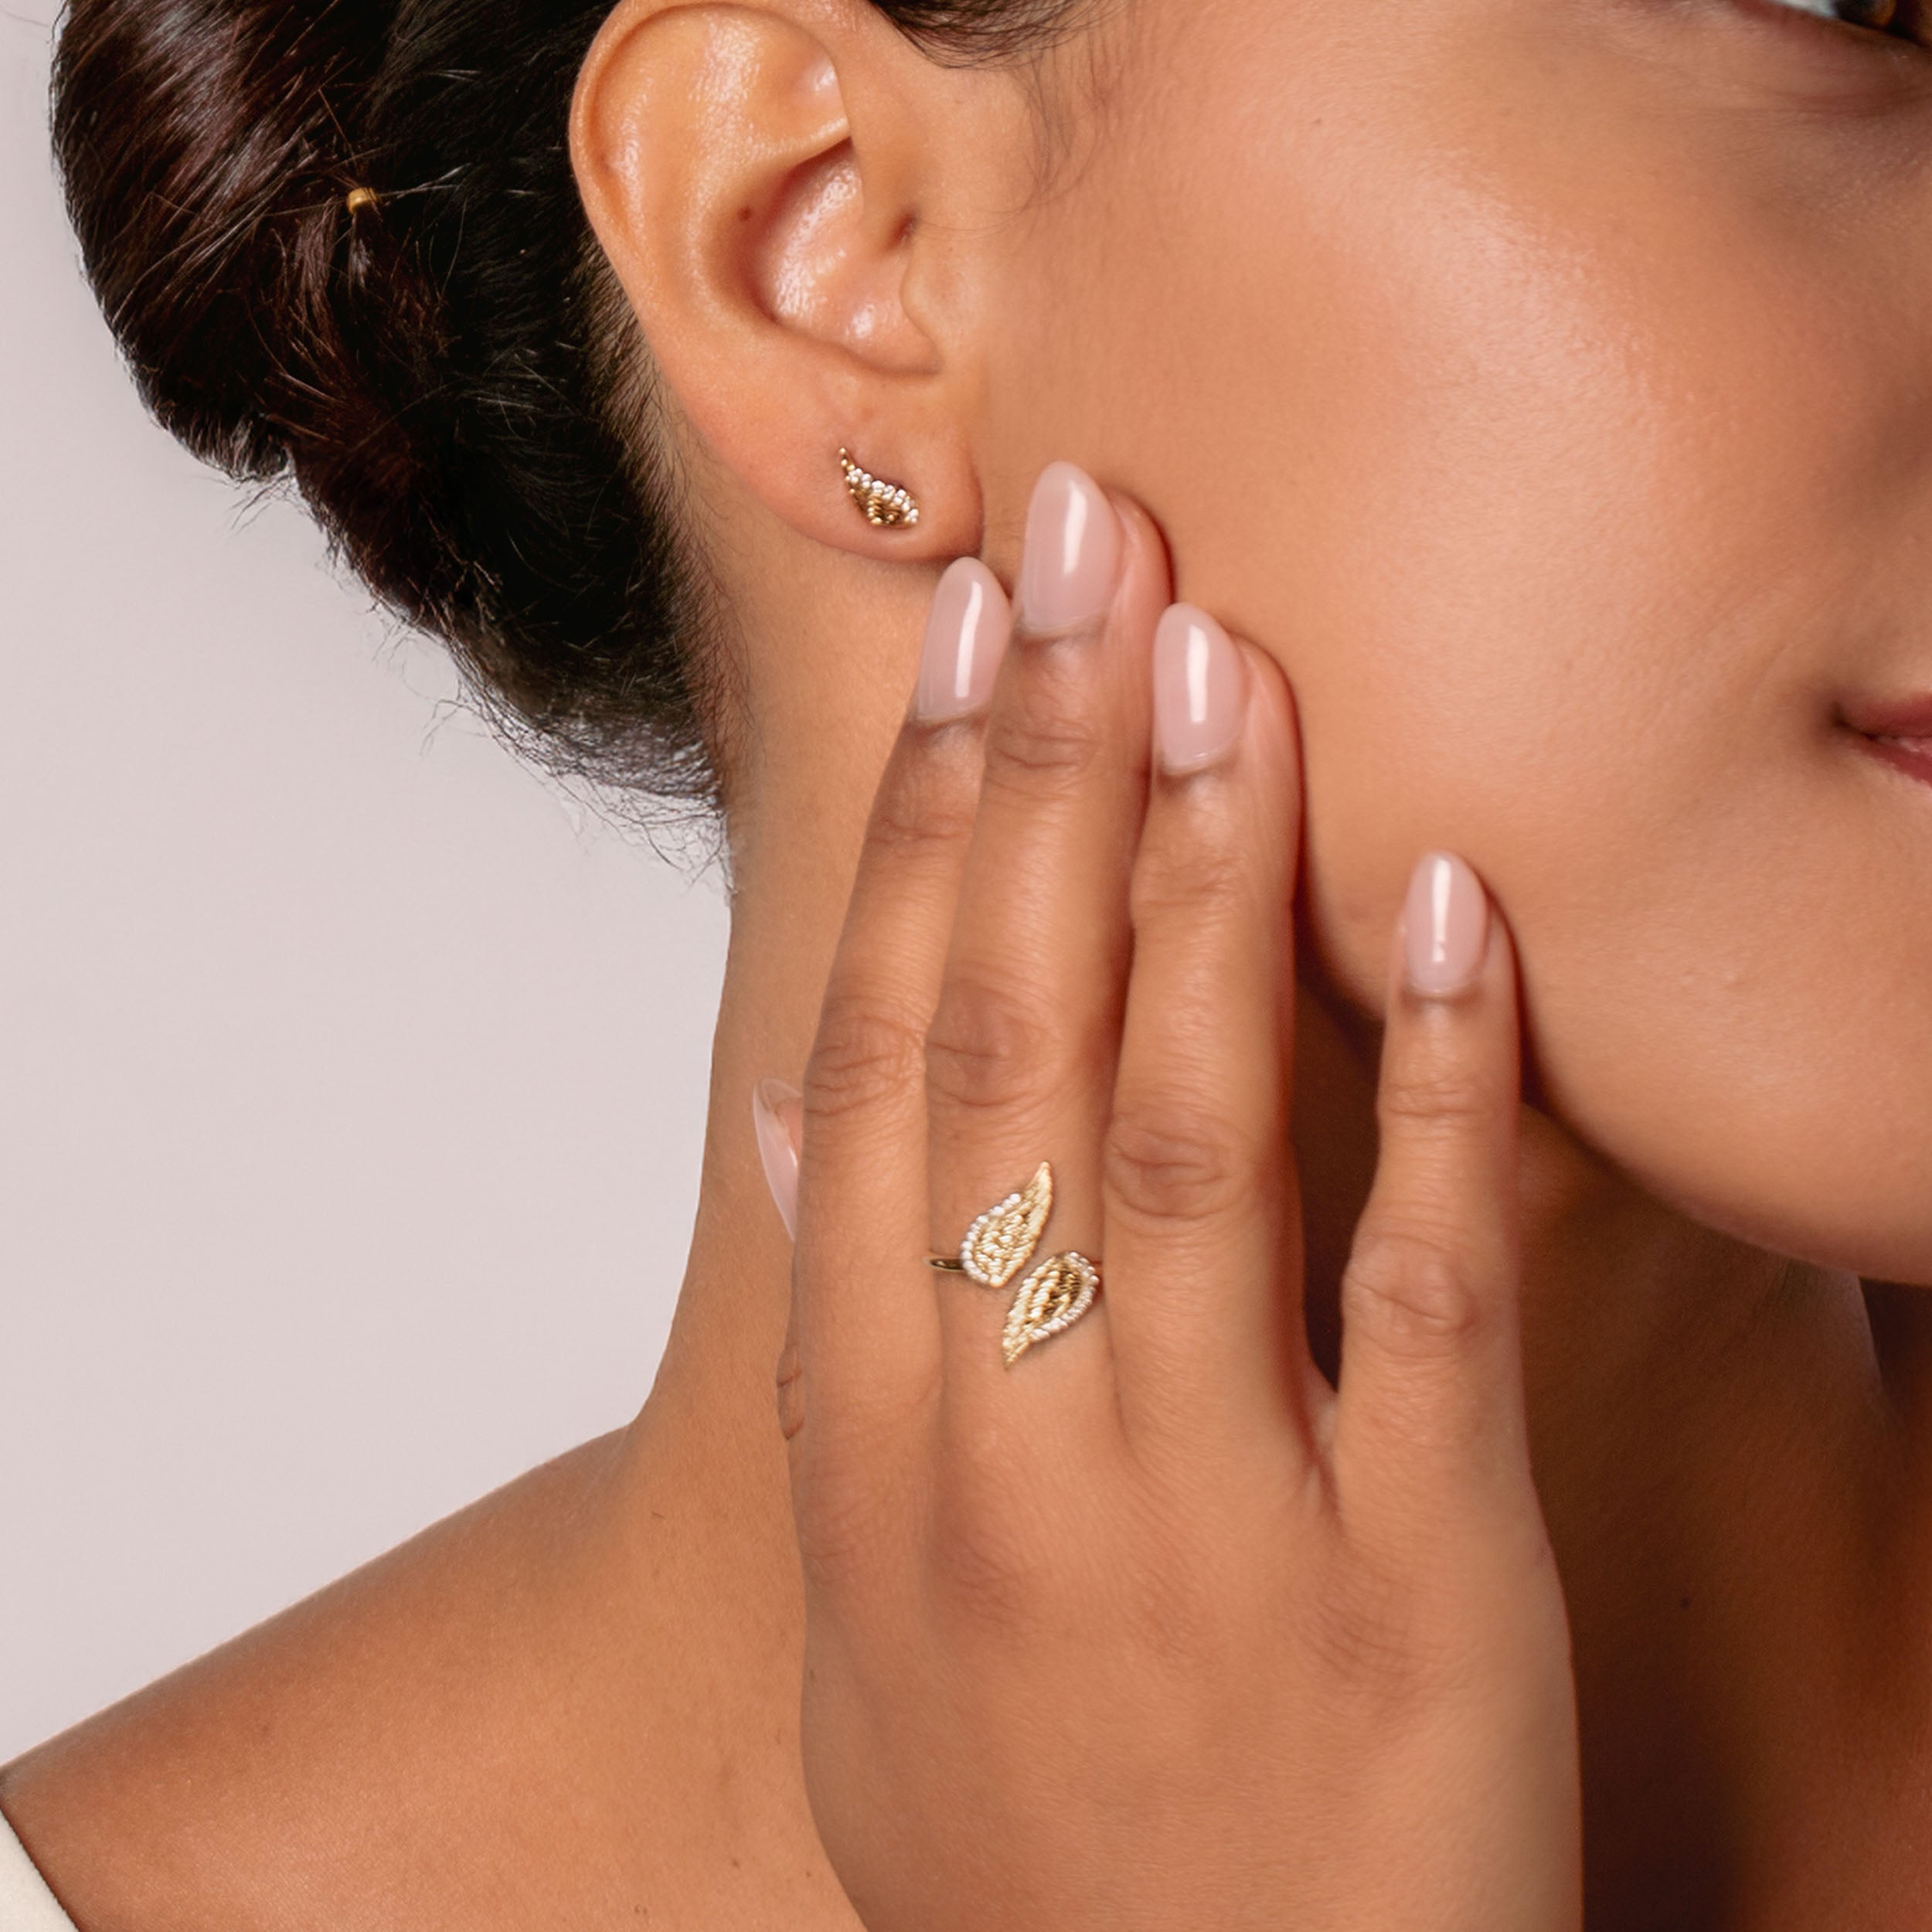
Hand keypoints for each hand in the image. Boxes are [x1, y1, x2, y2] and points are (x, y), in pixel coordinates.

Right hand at [762, 463, 1581, 1930]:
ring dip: (1202, 880)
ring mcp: (1208, 1516)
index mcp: (874, 1454)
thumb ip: (827, 1364)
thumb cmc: (1030, 1838)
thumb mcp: (861, 1620)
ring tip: (1224, 662)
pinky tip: (1445, 908)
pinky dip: (1438, 1091)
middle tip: (1087, 553)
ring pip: (1189, 1137)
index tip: (962, 653)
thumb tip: (797, 1125)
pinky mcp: (1413, 1585)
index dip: (918, 842)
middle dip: (1041, 780)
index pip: (880, 1074)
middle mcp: (1013, 1456)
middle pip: (1011, 1055)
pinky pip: (1424, 1297)